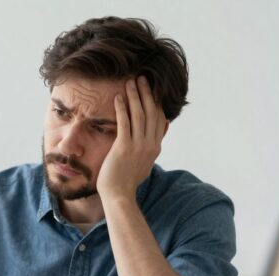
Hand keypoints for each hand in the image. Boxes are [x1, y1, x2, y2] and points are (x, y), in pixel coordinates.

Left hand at [97, 76, 167, 200]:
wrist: (119, 195)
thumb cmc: (127, 181)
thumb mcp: (145, 164)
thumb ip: (152, 148)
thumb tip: (160, 134)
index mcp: (155, 147)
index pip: (159, 119)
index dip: (156, 102)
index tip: (152, 88)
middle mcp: (150, 144)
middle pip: (151, 112)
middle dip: (147, 93)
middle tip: (142, 78)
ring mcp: (138, 146)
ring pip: (139, 115)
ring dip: (135, 96)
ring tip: (130, 82)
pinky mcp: (124, 147)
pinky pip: (124, 123)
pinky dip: (122, 108)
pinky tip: (118, 97)